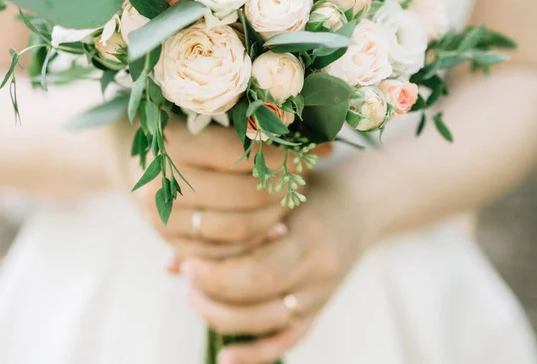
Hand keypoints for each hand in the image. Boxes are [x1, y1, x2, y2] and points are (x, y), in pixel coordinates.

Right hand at [132, 120, 295, 260]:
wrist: (140, 160)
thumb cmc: (188, 133)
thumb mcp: (213, 121)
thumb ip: (259, 130)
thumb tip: (324, 147)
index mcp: (178, 143)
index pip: (243, 154)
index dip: (283, 157)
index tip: (310, 155)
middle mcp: (166, 182)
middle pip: (247, 196)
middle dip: (284, 188)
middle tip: (302, 179)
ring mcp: (166, 217)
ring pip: (240, 229)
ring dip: (276, 216)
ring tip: (290, 199)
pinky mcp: (172, 242)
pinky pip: (227, 253)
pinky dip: (256, 242)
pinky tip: (274, 227)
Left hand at [181, 171, 364, 363]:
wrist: (362, 203)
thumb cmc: (313, 189)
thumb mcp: (279, 194)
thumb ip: (236, 221)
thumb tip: (173, 258)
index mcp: (310, 234)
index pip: (259, 268)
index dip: (217, 273)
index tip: (187, 261)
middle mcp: (319, 270)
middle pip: (260, 297)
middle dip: (213, 294)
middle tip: (185, 278)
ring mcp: (322, 294)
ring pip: (269, 324)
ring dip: (223, 317)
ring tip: (193, 297)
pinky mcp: (320, 308)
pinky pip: (289, 340)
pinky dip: (256, 354)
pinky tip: (225, 359)